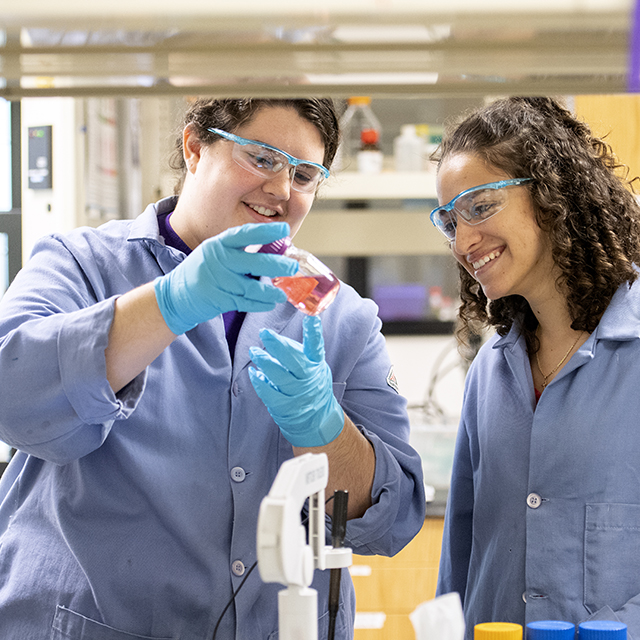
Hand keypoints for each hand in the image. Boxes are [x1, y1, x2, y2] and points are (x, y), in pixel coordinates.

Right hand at [154, 223, 297, 334]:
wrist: (176, 294)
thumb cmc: (204, 271)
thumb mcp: (216, 252)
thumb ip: (240, 251)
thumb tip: (275, 251)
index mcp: (219, 244)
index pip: (246, 234)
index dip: (267, 231)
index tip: (286, 230)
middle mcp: (218, 260)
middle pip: (254, 262)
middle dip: (278, 265)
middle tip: (293, 267)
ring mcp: (218, 281)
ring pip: (252, 287)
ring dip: (271, 292)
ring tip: (283, 294)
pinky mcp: (218, 299)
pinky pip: (245, 303)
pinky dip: (260, 304)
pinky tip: (270, 303)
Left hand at [248, 315, 344, 446]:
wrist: (317, 419)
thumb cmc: (312, 385)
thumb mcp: (314, 367)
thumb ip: (300, 354)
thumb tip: (277, 340)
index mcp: (316, 364)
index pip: (316, 345)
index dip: (314, 330)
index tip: (311, 316)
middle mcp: (309, 377)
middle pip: (293, 359)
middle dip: (277, 344)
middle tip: (264, 333)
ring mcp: (298, 393)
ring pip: (278, 375)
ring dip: (264, 361)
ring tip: (254, 351)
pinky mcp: (286, 406)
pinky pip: (269, 392)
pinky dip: (259, 381)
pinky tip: (253, 373)